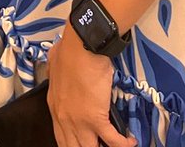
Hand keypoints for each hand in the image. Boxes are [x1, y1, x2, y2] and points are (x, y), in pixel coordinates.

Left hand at [47, 29, 134, 146]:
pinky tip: (129, 141)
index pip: (61, 137)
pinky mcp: (96, 120)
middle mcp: (64, 119)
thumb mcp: (54, 63)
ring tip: (113, 144)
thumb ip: (55, 71)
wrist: (81, 47)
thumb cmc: (69, 50)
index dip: (72, 144)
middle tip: (99, 143)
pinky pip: (112, 141)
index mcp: (55, 107)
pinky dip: (123, 143)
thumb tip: (57, 67)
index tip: (82, 141)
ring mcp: (79, 122)